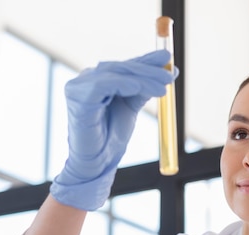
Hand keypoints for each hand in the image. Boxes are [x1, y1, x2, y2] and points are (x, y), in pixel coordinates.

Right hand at [50, 50, 175, 210]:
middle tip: (170, 76)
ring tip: (163, 89)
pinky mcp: (77, 97)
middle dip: (148, 70)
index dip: (147, 61)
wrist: (97, 162)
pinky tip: (137, 87)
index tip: (168, 59)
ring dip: (142, 79)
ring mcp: (80, 86)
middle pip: (122, 67)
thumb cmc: (111, 137)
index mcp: (99, 80)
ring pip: (116, 74)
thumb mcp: (132, 107)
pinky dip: (122, 83)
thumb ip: (145, 88)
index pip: (126, 65)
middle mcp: (87, 79)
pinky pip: (103, 84)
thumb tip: (171, 71)